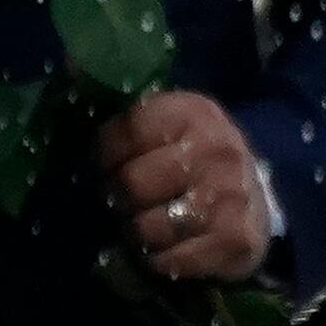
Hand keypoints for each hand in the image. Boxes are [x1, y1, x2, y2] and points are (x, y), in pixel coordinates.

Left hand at [97, 91, 272, 283]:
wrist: (256, 195)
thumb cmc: (193, 154)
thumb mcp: (165, 119)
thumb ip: (120, 102)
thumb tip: (69, 65)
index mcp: (192, 112)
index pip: (127, 132)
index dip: (104, 154)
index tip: (103, 165)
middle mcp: (215, 151)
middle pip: (133, 183)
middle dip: (116, 196)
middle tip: (117, 200)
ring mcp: (229, 197)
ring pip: (148, 226)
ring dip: (133, 231)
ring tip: (137, 223)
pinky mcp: (235, 241)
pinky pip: (171, 261)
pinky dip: (156, 259)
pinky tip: (160, 248)